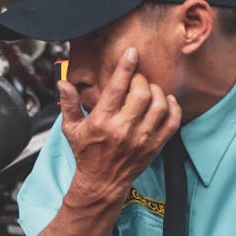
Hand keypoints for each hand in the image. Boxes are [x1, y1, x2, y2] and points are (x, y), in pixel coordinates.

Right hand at [59, 48, 181, 197]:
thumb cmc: (86, 153)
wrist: (101, 183)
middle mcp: (123, 130)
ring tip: (149, 91)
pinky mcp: (154, 146)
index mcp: (101, 122)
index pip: (116, 88)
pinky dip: (173, 108)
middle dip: (141, 80)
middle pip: (141, 93)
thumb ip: (69, 104)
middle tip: (137, 80)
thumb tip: (63, 83)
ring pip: (159, 106)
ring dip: (157, 92)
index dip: (126, 67)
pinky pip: (172, 123)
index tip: (132, 53)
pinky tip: (166, 102)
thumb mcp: (71, 129)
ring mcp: (141, 139)